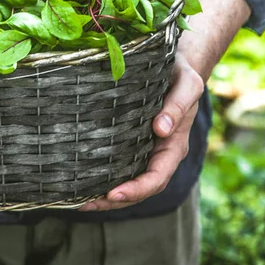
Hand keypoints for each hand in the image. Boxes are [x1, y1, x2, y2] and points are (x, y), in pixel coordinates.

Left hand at [80, 0, 250, 211]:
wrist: (177, 61)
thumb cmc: (183, 73)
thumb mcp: (188, 85)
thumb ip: (177, 106)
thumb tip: (160, 130)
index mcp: (174, 145)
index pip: (157, 178)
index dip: (136, 190)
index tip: (113, 194)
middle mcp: (159, 151)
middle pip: (139, 187)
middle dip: (113, 200)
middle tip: (84, 203)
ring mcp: (145, 146)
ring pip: (126, 178)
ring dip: (104, 193)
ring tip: (77, 198)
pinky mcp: (130, 136)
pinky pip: (118, 160)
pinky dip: (102, 172)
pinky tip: (81, 173)